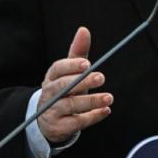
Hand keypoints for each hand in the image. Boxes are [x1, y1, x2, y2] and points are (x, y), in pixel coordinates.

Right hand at [37, 27, 112, 143]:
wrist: (48, 119)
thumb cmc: (64, 90)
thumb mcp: (70, 71)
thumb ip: (78, 52)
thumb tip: (84, 30)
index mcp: (52, 77)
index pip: (58, 69)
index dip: (71, 66)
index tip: (87, 63)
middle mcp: (50, 93)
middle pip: (63, 87)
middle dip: (82, 82)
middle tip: (101, 77)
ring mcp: (53, 111)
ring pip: (71, 105)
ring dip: (91, 101)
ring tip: (109, 97)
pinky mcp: (60, 127)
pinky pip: (77, 122)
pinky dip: (92, 117)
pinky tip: (105, 111)